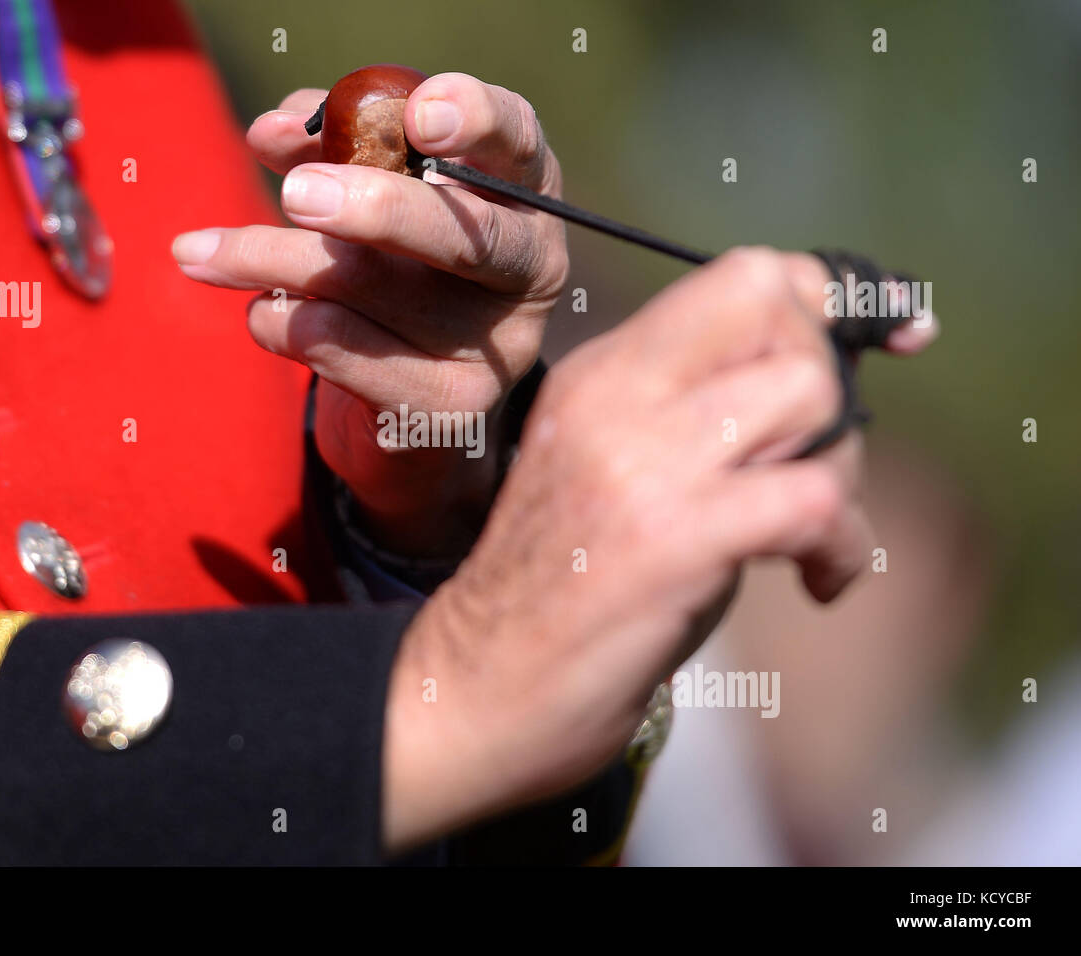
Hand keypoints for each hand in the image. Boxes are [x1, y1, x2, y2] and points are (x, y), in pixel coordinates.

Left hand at [173, 73, 567, 556]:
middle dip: (375, 209)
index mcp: (519, 191)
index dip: (475, 120)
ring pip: (371, 289)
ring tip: (202, 252)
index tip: (417, 113)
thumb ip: (332, 145)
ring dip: (269, 260)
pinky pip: (345, 352)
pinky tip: (264, 313)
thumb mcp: (367, 190)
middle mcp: (527, 269)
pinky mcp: (450, 409)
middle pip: (465, 235)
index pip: (517, 140)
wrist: (403, 397)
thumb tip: (272, 132)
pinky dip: (281, 323)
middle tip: (294, 194)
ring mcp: (495, 346)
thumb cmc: (387, 267)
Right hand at [380, 247, 939, 850]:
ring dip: (842, 468)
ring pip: (810, 394)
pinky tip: (820, 584)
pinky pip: (815, 500)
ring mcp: (641, 463)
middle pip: (783, 310)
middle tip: (811, 465)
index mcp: (602, 371)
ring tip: (811, 532)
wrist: (482, 686)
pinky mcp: (671, 539)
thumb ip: (691, 410)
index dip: (822, 307)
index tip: (864, 352)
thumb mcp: (615, 469)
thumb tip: (821, 370)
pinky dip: (845, 546)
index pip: (746, 275)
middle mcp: (617, 396)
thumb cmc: (564, 588)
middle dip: (831, 383)